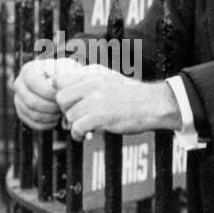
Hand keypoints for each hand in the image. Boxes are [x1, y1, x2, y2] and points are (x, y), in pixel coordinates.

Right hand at [11, 58, 68, 129]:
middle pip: (31, 101)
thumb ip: (65, 73)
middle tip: (63, 108)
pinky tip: (56, 120)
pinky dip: (46, 124)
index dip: (47, 91)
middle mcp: (19, 83)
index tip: (61, 96)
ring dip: (50, 116)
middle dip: (50, 107)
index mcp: (29, 70)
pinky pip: (32, 122)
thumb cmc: (68, 76)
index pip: (32, 81)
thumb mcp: (69, 69)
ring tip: (61, 113)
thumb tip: (58, 82)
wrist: (63, 86)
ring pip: (32, 113)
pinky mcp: (21, 112)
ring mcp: (18, 98)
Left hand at [53, 63, 177, 140]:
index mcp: (93, 76)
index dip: (60, 92)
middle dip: (66, 110)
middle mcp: (91, 86)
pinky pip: (77, 128)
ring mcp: (95, 101)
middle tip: (76, 116)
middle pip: (60, 98)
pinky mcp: (99, 117)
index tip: (67, 103)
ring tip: (84, 129)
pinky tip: (84, 136)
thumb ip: (89, 82)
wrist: (153, 105)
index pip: (60, 80)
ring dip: (75, 125)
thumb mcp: (110, 81)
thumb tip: (65, 86)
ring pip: (70, 115)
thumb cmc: (133, 95)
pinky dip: (78, 135)